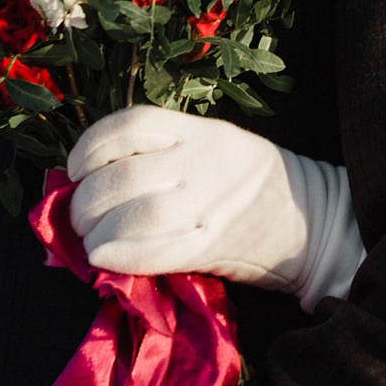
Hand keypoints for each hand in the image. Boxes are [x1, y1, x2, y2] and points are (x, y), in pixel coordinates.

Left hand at [69, 107, 363, 308]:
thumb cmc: (252, 184)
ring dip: (96, 233)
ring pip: (134, 215)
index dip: (90, 146)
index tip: (74, 167)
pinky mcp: (215, 244)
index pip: (131, 125)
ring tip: (90, 242)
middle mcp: (202, 160)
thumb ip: (162, 156)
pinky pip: (157, 251)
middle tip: (79, 218)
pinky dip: (122, 256)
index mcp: (201, 130)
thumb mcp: (214, 147)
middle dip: (86, 201)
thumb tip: (87, 183)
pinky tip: (102, 260)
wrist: (312, 220)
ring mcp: (210, 203)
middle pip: (123, 176)